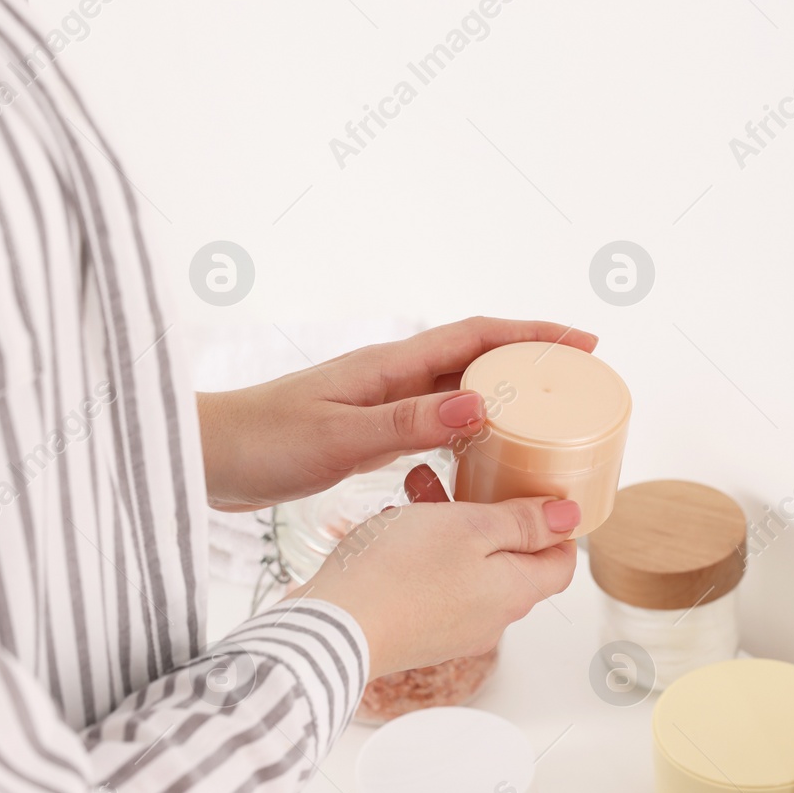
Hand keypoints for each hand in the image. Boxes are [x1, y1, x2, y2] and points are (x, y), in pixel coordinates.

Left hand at [196, 317, 596, 510]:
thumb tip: (480, 405)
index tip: (584, 342)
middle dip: (533, 363)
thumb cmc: (263, 442)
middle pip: (477, 360)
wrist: (208, 458)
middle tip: (584, 385)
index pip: (477, 336)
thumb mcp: (340, 437)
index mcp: (389, 364)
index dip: (534, 334)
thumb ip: (407, 423)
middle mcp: (392, 377)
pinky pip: (436, 426)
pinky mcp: (370, 434)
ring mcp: (382, 404)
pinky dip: (469, 434)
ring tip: (551, 419)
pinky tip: (488, 456)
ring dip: (506, 399)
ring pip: (460, 394)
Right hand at [306, 495, 582, 676]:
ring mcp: (452, 630)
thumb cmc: (399, 572)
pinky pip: (434, 584)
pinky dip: (424, 551)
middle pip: (511, 561)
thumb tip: (570, 516)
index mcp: (515, 592)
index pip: (561, 561)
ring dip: (451, 526)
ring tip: (418, 487)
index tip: (537, 492)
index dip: (556, 525)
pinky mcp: (417, 632)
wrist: (331, 628)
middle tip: (467, 478)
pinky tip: (395, 525)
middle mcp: (490, 619)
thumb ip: (523, 521)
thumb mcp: (471, 526)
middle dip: (491, 514)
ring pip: (468, 568)